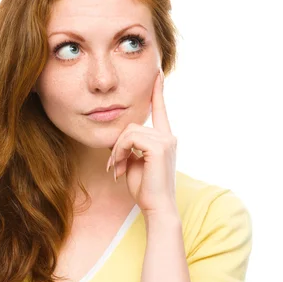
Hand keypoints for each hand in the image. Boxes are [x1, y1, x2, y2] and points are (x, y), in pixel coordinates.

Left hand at [107, 68, 177, 217]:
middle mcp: (168, 136)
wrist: (157, 207)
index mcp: (165, 138)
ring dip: (117, 151)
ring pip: (129, 131)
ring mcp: (165, 140)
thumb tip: (118, 138)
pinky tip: (121, 167)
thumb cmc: (145, 189)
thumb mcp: (135, 163)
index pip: (160, 110)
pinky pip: (129, 139)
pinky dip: (120, 152)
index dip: (158, 92)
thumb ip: (130, 147)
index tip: (157, 74)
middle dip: (118, 145)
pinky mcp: (159, 146)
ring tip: (118, 169)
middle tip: (114, 167)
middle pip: (132, 125)